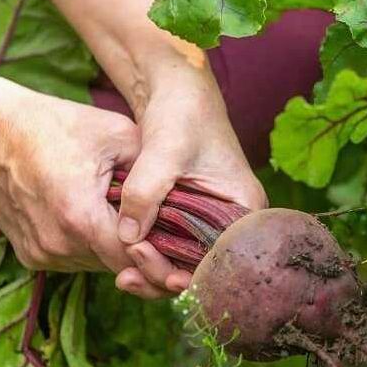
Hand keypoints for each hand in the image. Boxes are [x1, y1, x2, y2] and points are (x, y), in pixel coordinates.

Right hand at [0, 80, 173, 292]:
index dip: (162, 263)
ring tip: (130, 224)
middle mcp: (58, 244)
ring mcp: (41, 253)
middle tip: (171, 248)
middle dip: (144, 258)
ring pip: (96, 266)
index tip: (186, 267)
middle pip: (117, 267)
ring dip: (115, 251)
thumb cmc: (58, 126)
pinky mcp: (30, 255)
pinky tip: (98, 222)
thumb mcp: (117, 134)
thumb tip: (185, 198)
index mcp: (80, 216)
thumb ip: (153, 170)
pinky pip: (74, 260)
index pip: (133, 259)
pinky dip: (91, 248)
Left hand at [112, 60, 265, 298]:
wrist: (176, 88)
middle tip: (128, 279)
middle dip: (167, 277)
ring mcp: (212, 219)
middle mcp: (234, 220)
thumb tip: (128, 238)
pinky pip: (174, 247)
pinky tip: (124, 262)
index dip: (192, 276)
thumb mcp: (164, 150)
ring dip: (156, 271)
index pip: (226, 261)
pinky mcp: (190, 215)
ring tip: (122, 277)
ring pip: (187, 262)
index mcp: (244, 208)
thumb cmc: (182, 112)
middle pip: (206, 269)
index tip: (157, 277)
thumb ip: (146, 192)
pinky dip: (151, 255)